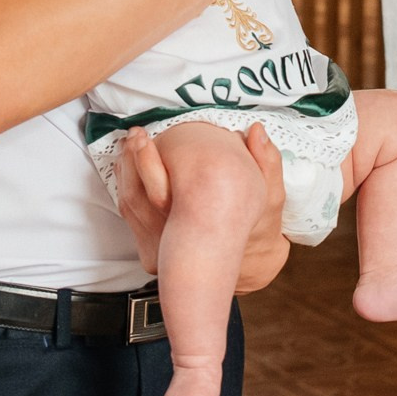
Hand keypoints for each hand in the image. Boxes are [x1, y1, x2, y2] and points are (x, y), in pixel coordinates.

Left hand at [111, 123, 289, 291]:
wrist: (246, 265)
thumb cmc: (258, 228)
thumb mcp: (271, 196)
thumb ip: (267, 162)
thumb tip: (256, 130)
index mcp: (202, 227)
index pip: (161, 195)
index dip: (146, 162)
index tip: (143, 137)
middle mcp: (176, 242)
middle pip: (137, 199)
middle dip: (131, 161)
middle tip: (134, 135)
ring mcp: (160, 251)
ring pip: (130, 206)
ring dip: (125, 172)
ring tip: (130, 145)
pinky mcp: (150, 254)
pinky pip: (129, 216)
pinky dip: (125, 187)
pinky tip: (128, 167)